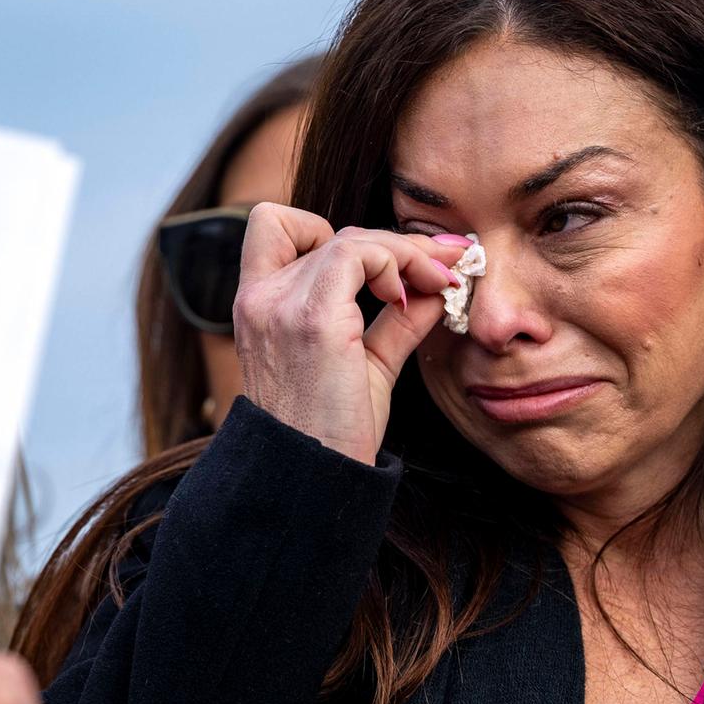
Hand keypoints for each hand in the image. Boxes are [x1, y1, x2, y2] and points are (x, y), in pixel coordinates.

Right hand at [234, 204, 467, 463]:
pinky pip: (360, 254)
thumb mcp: (367, 364)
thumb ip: (396, 321)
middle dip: (395, 243)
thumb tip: (439, 286)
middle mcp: (260, 296)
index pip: (274, 227)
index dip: (326, 231)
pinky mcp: (312, 318)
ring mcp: (281, 304)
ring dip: (405, 253)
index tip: (380, 267)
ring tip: (440, 282)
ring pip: (353, 238)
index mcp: (258, 305)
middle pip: (330, 230)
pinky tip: (411, 297)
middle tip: (444, 265)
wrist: (313, 476)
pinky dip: (396, 263)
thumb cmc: (332, 431)